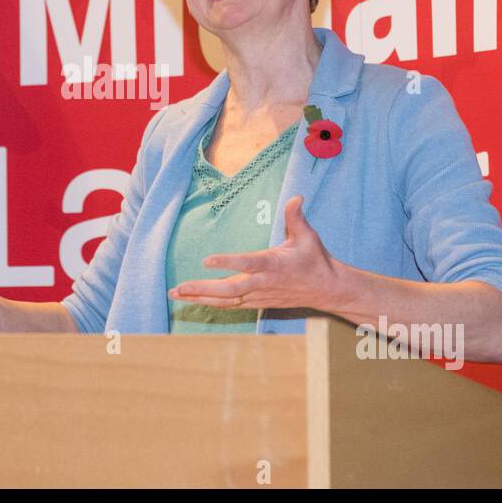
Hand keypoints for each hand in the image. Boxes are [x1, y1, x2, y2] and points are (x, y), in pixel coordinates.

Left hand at [168, 196, 355, 312]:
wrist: (326, 290)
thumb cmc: (315, 260)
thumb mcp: (308, 237)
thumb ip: (296, 218)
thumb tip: (296, 197)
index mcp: (273, 265)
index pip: (247, 264)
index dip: (227, 263)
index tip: (206, 261)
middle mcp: (262, 283)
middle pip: (229, 290)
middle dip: (202, 289)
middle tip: (178, 288)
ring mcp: (258, 296)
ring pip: (225, 301)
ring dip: (200, 298)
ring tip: (175, 294)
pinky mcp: (256, 303)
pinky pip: (230, 305)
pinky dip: (210, 303)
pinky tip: (192, 300)